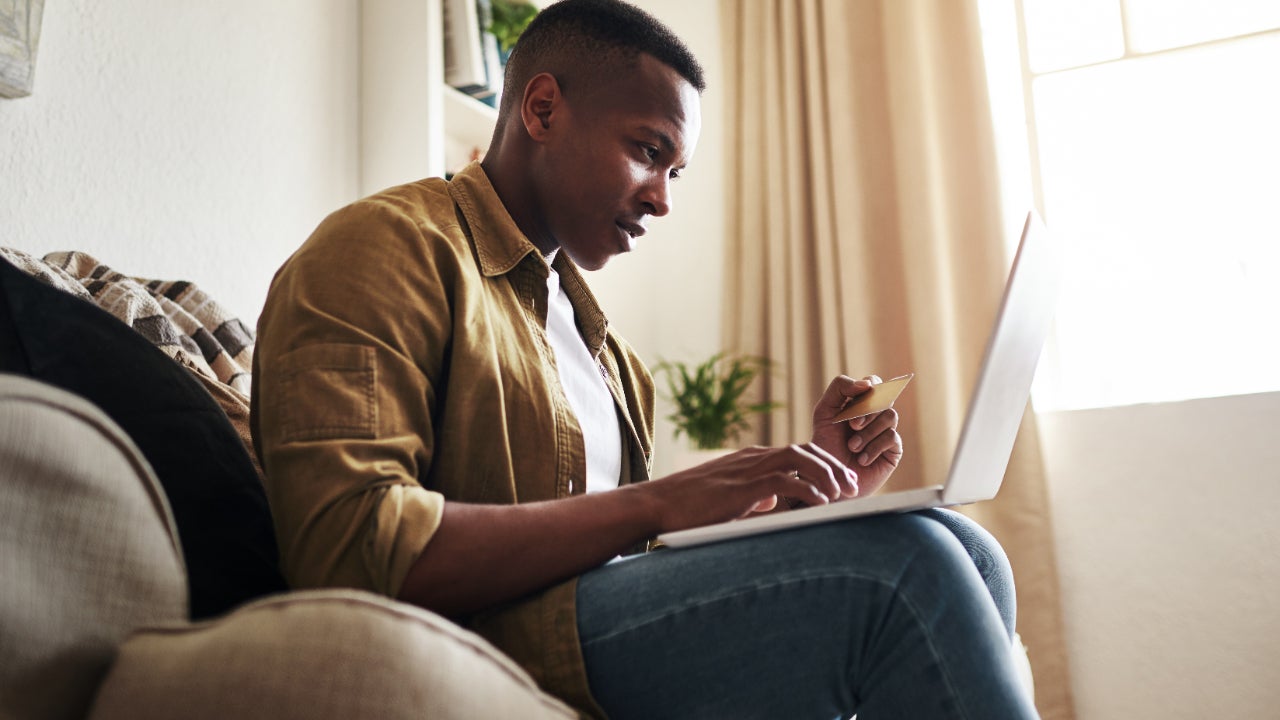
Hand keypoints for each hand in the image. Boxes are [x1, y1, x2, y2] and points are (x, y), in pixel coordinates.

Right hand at [640, 443, 858, 532]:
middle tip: (851, 486)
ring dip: (826, 475)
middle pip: (805, 450)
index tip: (841, 482)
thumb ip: (752, 497)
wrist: (657, 504)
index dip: (823, 464)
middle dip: (833, 466)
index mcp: (750, 460)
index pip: (796, 452)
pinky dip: (807, 490)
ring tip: (842, 494)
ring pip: (799, 460)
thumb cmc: (688, 506)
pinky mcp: (743, 487)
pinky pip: (785, 481)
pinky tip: (820, 504)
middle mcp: (753, 459)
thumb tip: (772, 502)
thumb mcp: (727, 498)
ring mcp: (747, 470)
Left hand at [811, 375, 903, 496]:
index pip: (874, 383)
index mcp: (860, 403)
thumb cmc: (825, 445)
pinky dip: (874, 447)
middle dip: (867, 411)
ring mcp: (886, 431)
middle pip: (884, 397)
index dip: (870, 386)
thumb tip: (867, 383)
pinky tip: (862, 459)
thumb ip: (840, 388)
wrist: (829, 479)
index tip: (856, 398)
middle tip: (852, 426)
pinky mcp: (893, 449)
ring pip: (890, 415)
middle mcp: (876, 415)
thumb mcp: (824, 412)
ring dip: (869, 431)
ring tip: (852, 447)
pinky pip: (892, 437)